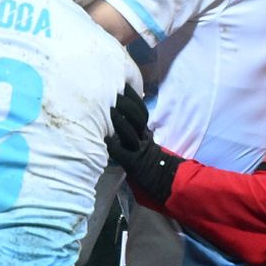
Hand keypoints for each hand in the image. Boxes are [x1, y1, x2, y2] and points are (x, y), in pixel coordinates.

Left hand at [107, 86, 180, 204]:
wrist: (163, 181)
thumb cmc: (149, 162)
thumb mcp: (144, 142)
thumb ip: (135, 130)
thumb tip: (121, 114)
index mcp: (146, 132)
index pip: (141, 110)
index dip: (133, 97)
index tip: (122, 83)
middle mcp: (143, 139)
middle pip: (137, 118)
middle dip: (126, 104)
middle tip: (113, 93)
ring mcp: (138, 151)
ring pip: (130, 132)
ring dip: (119, 121)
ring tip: (109, 110)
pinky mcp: (133, 164)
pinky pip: (122, 153)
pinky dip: (112, 145)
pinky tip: (103, 138)